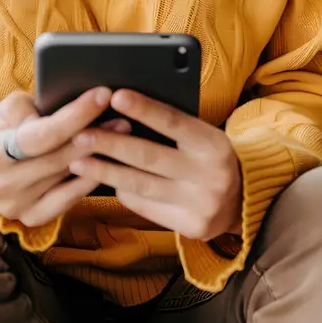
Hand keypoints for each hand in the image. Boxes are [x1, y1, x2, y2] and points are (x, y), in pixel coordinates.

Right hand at [0, 88, 130, 228]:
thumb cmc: (12, 128)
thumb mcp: (13, 109)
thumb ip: (29, 106)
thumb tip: (62, 107)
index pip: (39, 135)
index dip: (74, 115)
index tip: (103, 94)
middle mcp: (1, 185)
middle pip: (58, 157)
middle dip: (94, 133)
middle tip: (124, 114)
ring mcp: (18, 206)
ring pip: (68, 176)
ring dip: (100, 153)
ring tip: (124, 132)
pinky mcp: (34, 218)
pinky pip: (72, 197)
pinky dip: (93, 177)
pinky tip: (111, 160)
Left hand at [68, 89, 242, 241]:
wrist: (244, 199)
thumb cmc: (210, 156)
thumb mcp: (203, 136)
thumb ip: (173, 127)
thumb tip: (125, 108)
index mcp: (214, 144)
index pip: (174, 122)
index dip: (144, 109)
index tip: (115, 95)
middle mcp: (209, 175)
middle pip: (150, 157)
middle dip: (111, 144)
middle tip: (81, 133)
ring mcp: (200, 205)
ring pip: (142, 185)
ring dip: (105, 171)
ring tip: (78, 159)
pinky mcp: (189, 227)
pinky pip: (145, 207)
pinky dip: (122, 190)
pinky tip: (102, 179)